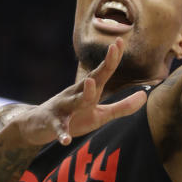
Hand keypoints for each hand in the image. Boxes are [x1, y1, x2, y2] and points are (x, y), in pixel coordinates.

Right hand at [19, 41, 147, 146]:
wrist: (37, 125)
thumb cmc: (74, 118)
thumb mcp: (100, 115)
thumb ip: (122, 107)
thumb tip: (145, 96)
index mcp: (88, 91)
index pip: (102, 72)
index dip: (112, 58)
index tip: (120, 41)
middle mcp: (75, 94)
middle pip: (91, 80)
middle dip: (103, 67)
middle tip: (113, 50)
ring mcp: (64, 108)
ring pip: (75, 101)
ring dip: (84, 94)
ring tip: (92, 85)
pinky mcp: (53, 123)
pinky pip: (58, 128)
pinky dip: (62, 133)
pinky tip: (65, 140)